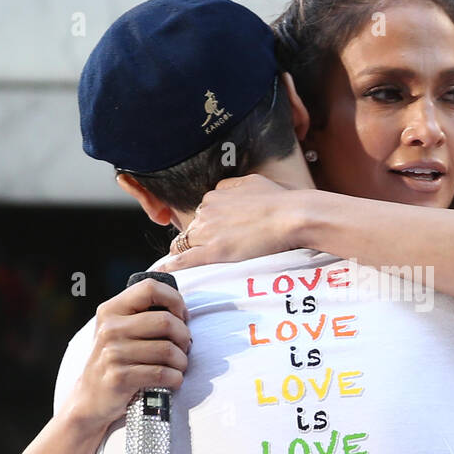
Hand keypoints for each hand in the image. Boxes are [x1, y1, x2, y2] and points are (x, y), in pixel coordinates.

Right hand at [64, 277, 191, 428]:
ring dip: (182, 361)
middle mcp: (109, 328)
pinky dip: (176, 378)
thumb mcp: (120, 330)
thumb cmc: (116, 360)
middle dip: (185, 336)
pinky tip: (174, 380)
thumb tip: (182, 309)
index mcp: (111, 310)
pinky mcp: (119, 378)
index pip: (150, 288)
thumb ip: (142, 314)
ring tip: (179, 366)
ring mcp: (112, 353)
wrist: (90, 398)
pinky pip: (162, 373)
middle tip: (184, 348)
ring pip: (168, 350)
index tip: (182, 317)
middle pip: (166, 321)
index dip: (175, 300)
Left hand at [161, 174, 298, 270]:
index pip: (201, 215)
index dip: (206, 228)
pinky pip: (184, 260)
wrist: (291, 216)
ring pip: (184, 245)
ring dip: (184, 254)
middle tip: (209, 253)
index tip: (215, 236)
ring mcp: (208, 232)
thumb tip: (221, 191)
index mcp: (214, 197)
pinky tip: (163, 271)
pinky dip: (171, 266)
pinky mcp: (214, 251)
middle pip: (191, 231)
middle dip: (196, 241)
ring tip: (184, 265)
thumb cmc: (278, 200)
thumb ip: (232, 187)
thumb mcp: (252, 182)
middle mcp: (206, 212)